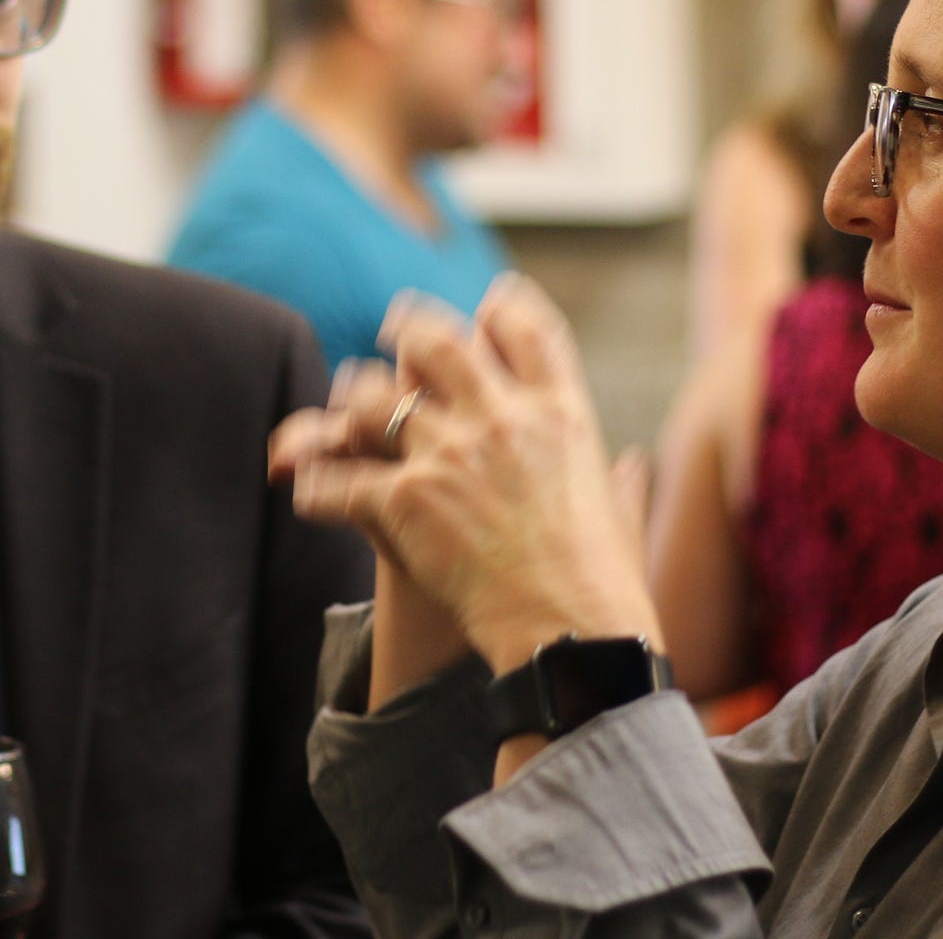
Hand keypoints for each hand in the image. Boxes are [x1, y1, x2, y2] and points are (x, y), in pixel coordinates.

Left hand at [269, 277, 661, 675]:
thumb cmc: (605, 586)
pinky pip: (337, 477)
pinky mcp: (407, 499)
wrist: (575, 636)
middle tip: (392, 333)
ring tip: (344, 418)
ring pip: (372, 396)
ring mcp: (451, 454)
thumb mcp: (622, 513)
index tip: (485, 307)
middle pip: (437, 339)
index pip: (524, 327)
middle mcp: (502, 419)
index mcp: (560, 413)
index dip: (500, 307)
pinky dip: (317, 485)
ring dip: (353, 404)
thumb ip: (620, 481)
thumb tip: (632, 467)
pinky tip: (311, 491)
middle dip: (407, 329)